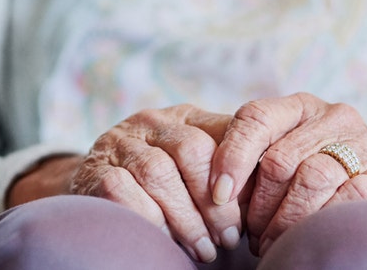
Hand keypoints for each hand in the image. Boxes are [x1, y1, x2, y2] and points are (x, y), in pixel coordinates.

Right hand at [7, 105, 242, 262]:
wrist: (95, 186)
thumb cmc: (162, 181)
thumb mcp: (194, 164)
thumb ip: (227, 165)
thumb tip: (271, 186)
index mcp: (184, 117)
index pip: (221, 132)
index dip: (239, 172)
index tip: (248, 215)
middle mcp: (151, 122)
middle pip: (191, 150)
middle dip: (213, 201)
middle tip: (227, 240)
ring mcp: (120, 144)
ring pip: (158, 173)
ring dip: (186, 219)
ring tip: (204, 250)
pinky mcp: (95, 172)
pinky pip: (124, 193)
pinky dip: (151, 221)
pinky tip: (165, 243)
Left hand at [209, 92, 366, 255]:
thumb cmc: (310, 185)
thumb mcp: (281, 161)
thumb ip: (252, 164)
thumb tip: (218, 191)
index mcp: (300, 107)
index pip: (255, 118)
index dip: (232, 156)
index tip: (218, 195)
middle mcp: (333, 116)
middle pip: (278, 158)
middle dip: (258, 205)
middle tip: (251, 234)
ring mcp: (362, 144)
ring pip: (309, 179)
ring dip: (283, 221)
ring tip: (271, 243)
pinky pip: (341, 200)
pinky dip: (315, 223)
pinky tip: (304, 238)